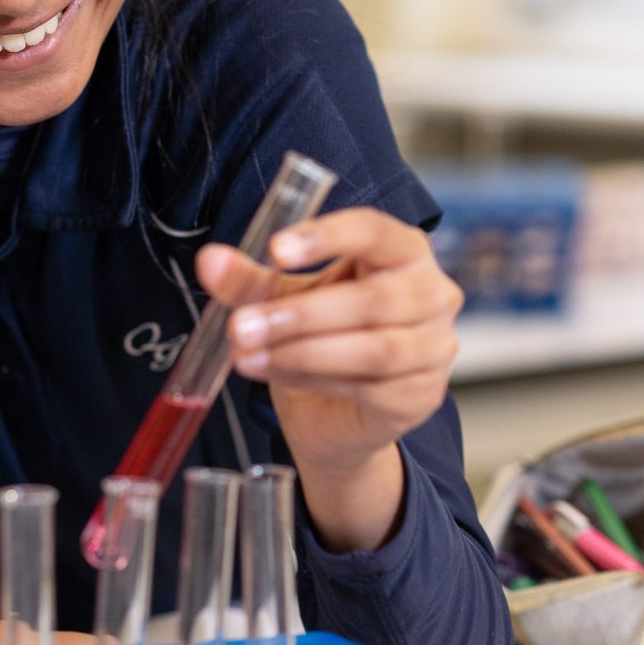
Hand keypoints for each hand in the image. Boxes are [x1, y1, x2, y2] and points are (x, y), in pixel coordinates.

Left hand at [198, 207, 461, 549]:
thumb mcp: (285, 299)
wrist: (338, 413)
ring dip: (301, 352)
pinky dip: (315, 379)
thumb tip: (210, 261)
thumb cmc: (324, 337)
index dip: (327, 236)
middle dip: (299, 314)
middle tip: (241, 325)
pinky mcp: (420, 396)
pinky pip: (369, 385)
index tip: (276, 250)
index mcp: (402, 251)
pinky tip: (278, 375)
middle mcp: (432, 294)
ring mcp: (433, 348)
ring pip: (373, 348)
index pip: (375, 231)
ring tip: (248, 355)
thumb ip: (251, 279)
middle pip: (373, 299)